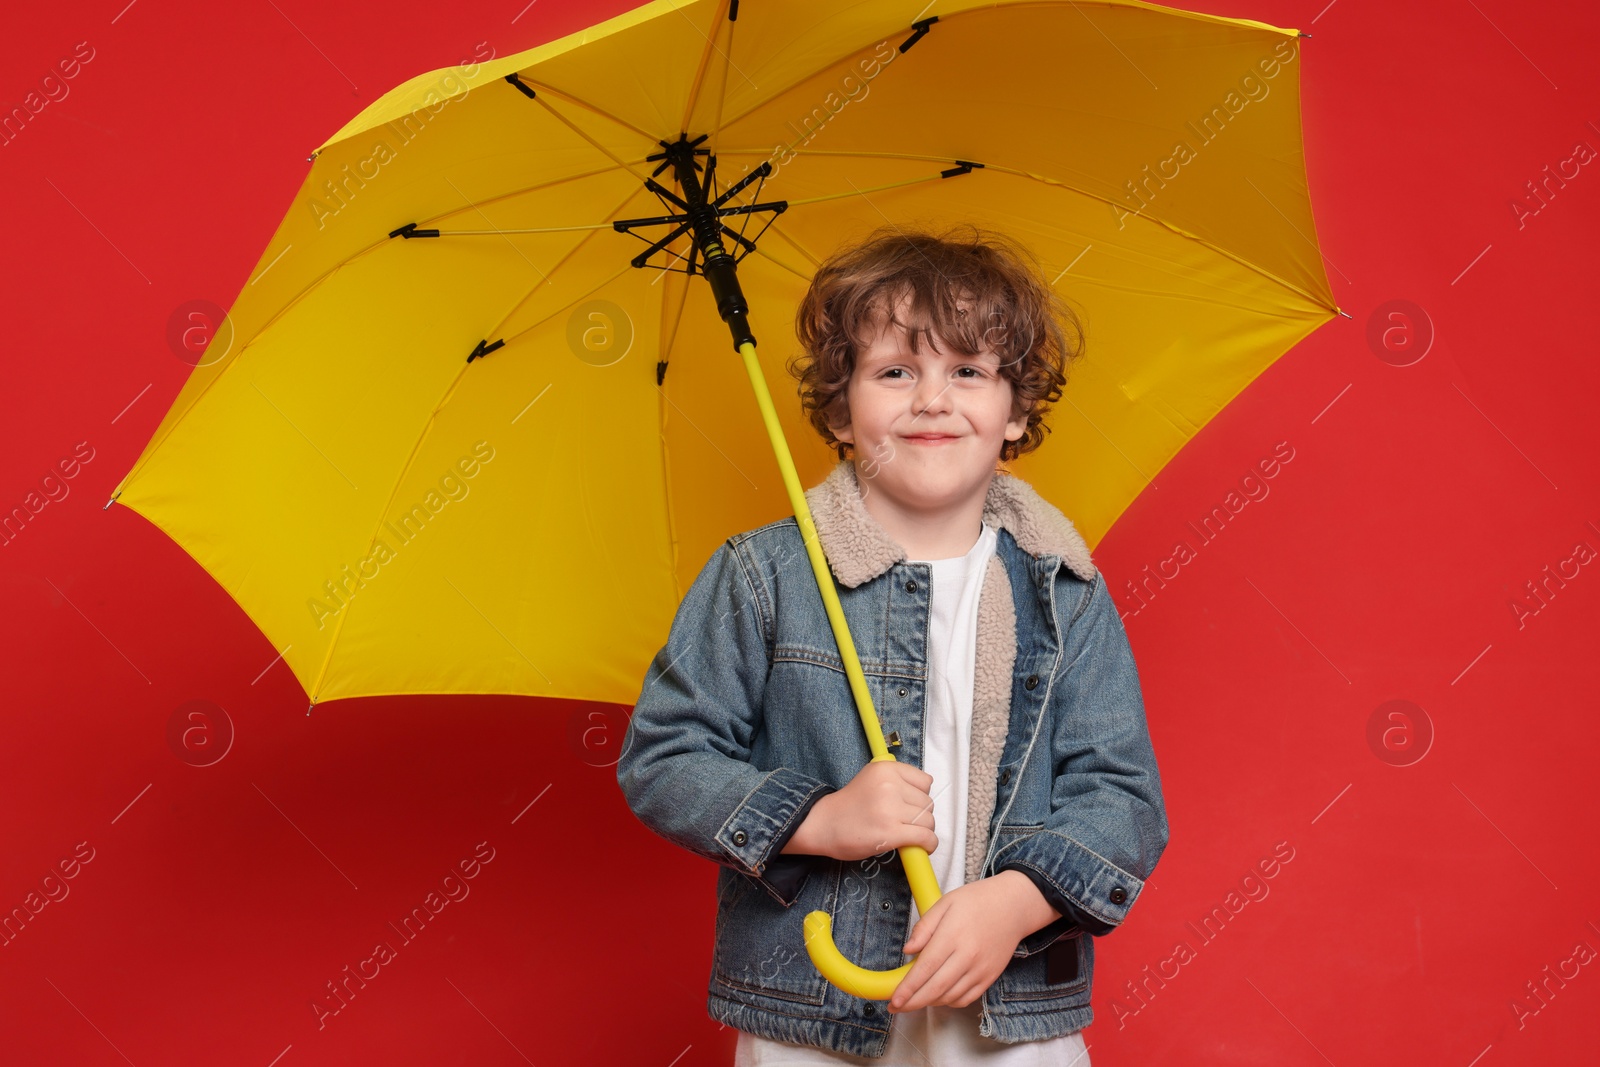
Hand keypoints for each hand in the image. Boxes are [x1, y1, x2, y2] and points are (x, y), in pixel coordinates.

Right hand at [782, 758, 936, 861]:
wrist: (824, 824)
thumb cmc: (849, 805)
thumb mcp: (871, 778)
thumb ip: (896, 780)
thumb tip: (925, 796)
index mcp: (886, 769)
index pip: (925, 781)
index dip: (920, 795)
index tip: (910, 805)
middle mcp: (890, 785)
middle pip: (928, 802)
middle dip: (922, 815)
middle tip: (905, 822)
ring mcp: (890, 809)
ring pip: (928, 821)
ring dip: (924, 831)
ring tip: (910, 835)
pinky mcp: (890, 832)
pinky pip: (924, 837)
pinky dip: (929, 844)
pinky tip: (923, 847)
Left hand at [887, 871, 1058, 1012]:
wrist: (1014, 906)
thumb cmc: (977, 901)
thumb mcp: (945, 903)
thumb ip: (924, 927)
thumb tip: (907, 950)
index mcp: (953, 936)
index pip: (925, 968)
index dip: (907, 988)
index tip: (894, 999)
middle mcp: (968, 956)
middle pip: (935, 989)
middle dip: (912, 1002)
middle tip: (896, 1007)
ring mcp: (981, 970)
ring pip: (949, 997)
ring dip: (929, 1002)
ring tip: (914, 998)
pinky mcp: (990, 977)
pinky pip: (966, 999)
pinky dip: (949, 1002)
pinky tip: (938, 995)